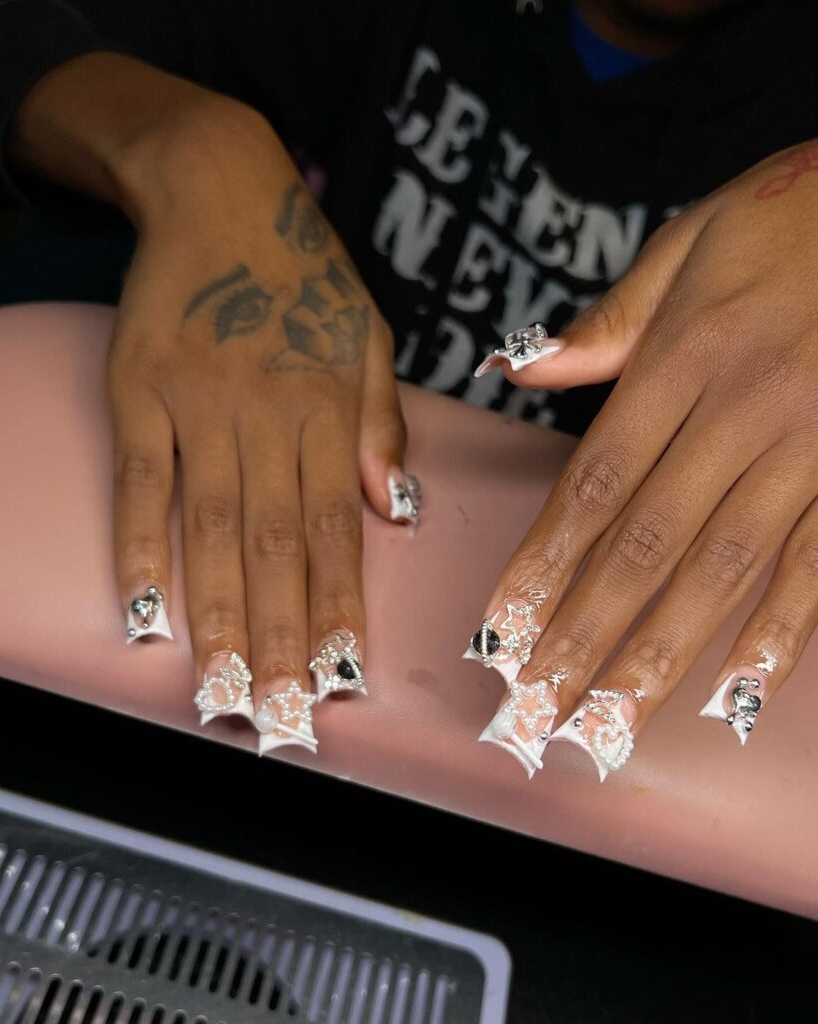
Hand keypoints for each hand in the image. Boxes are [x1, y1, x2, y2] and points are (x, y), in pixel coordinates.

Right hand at [107, 102, 413, 749]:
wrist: (221, 192)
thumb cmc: (304, 275)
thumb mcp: (370, 338)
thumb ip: (383, 426)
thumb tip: (396, 512)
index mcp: (331, 411)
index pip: (339, 533)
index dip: (340, 611)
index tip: (343, 681)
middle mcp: (269, 418)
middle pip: (278, 549)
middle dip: (282, 641)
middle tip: (283, 719)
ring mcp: (199, 406)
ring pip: (214, 531)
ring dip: (220, 618)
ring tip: (226, 693)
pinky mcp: (140, 392)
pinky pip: (142, 484)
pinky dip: (142, 550)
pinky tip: (146, 614)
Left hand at [472, 141, 817, 778]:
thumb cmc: (796, 216)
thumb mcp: (692, 243)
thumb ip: (608, 320)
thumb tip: (521, 365)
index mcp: (687, 355)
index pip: (596, 482)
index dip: (544, 561)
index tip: (503, 626)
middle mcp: (745, 409)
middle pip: (648, 541)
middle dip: (586, 631)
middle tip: (539, 704)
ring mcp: (812, 445)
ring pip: (726, 566)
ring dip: (662, 650)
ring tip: (612, 716)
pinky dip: (782, 629)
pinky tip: (737, 689)